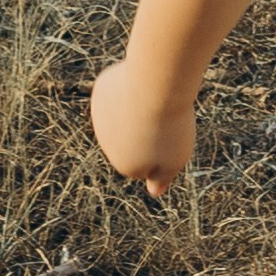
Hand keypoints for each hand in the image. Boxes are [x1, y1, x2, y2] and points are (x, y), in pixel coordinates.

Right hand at [90, 60, 196, 195]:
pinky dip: (132, 86)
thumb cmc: (170, 125)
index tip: (171, 135)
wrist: (155, 86)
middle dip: (148, 129)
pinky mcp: (101, 92)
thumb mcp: (175, 158)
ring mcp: (100, 118)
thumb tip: (155, 192)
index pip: (147, 162)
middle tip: (164, 118)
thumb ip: (162, 177)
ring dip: (139, 107)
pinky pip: (119, 90)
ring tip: (152, 99)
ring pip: (125, 113)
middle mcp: (107, 145)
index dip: (163, 146)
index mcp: (127, 166)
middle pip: (133, 138)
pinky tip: (139, 83)